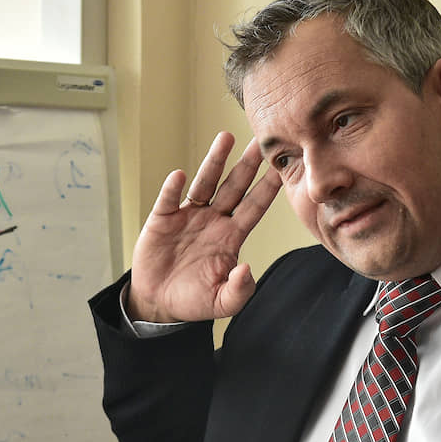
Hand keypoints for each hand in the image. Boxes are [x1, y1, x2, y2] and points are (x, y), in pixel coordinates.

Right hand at [128, 132, 281, 322]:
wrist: (159, 302)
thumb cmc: (194, 300)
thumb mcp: (222, 303)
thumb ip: (239, 290)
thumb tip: (247, 269)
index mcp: (231, 236)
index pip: (254, 207)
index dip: (267, 188)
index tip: (281, 168)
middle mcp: (213, 219)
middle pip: (234, 186)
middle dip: (247, 164)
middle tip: (260, 141)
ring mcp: (188, 216)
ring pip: (205, 183)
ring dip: (214, 162)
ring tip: (225, 139)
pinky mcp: (162, 219)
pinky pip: (169, 200)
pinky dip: (173, 188)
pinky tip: (179, 176)